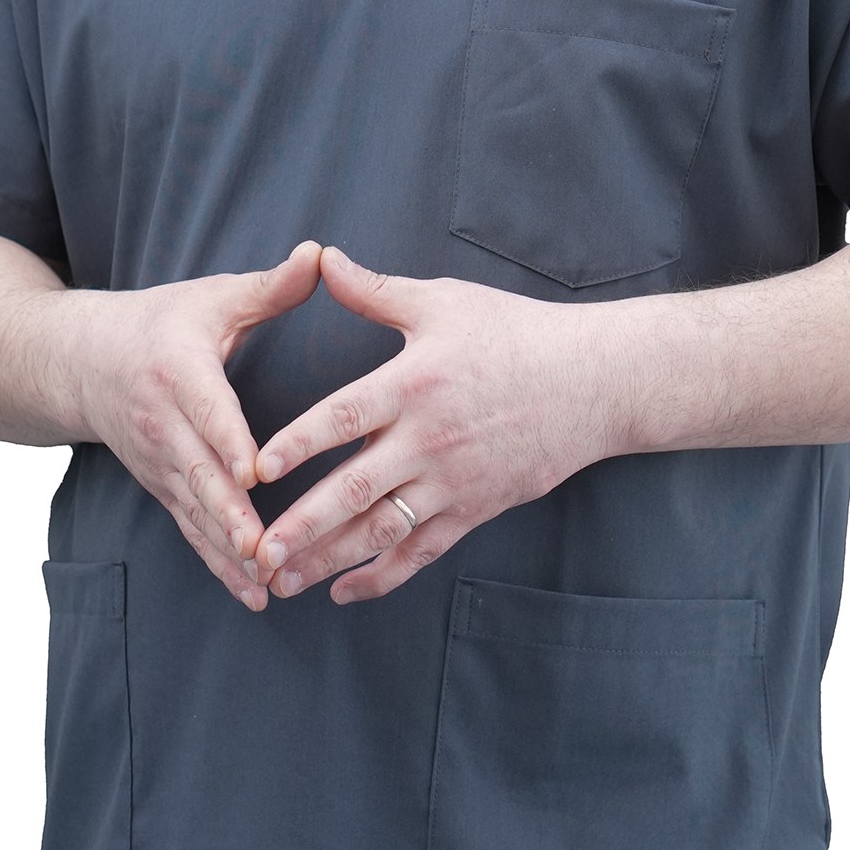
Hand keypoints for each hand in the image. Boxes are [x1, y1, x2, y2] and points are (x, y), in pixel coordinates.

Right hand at [63, 242, 321, 610]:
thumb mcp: (211, 297)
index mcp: (179, 372)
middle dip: (231, 514)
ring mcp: (159, 463)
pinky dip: (219, 564)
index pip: (208, 411)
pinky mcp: (162, 488)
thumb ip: (269, 286)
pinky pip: (191, 530)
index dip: (230, 443)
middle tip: (265, 548)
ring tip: (267, 583)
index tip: (255, 472)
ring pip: (195, 512)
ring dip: (229, 551)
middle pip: (199, 474)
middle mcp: (163, 424)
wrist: (79, 362)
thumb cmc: (160, 323)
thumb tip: (321, 254)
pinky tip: (254, 595)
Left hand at [251, 249, 629, 604]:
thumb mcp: (445, 302)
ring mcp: (453, 481)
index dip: (299, 443)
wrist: (592, 382)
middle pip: (356, 489)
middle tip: (257, 550)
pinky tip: (343, 591)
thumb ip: (377, 291)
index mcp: (416, 384)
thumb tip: (322, 258)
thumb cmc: (515, 334)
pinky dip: (383, 577)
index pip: (346, 417)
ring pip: (382, 531)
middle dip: (303, 525)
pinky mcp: (474, 509)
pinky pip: (422, 552)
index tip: (257, 468)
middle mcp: (430, 439)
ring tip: (281, 582)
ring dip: (330, 561)